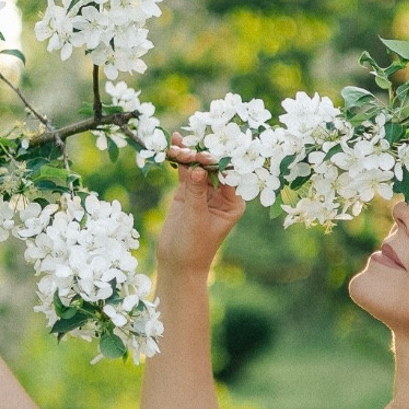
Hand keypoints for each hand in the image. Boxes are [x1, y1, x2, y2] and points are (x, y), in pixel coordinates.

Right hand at [157, 134, 245, 273]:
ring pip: (197, 168)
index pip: (227, 176)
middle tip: (188, 147)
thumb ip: (196, 192)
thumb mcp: (196, 218)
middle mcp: (221, 195)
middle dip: (200, 155)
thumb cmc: (193, 247)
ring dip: (188, 155)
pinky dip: (180, 161)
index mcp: (233, 202)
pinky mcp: (187, 193)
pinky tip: (174, 145)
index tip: (204, 153)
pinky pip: (185, 173)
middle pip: (212, 168)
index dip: (216, 162)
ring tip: (177, 144)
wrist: (177, 265)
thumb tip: (198, 167)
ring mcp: (204, 192)